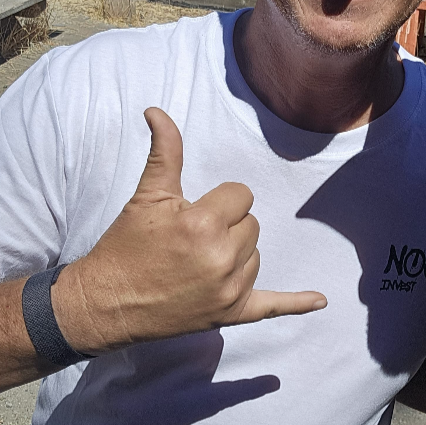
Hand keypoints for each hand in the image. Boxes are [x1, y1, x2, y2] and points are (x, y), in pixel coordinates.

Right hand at [55, 108, 326, 353]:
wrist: (106, 304)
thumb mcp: (147, 195)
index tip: (191, 215)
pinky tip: (320, 300)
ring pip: (256, 255)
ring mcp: (229, 290)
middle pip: (251, 225)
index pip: (241, 196)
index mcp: (202, 224)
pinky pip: (273, 307)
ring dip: (235, 255)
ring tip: (198, 263)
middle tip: (190, 241)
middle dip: (226, 227)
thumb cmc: (125, 246)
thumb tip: (157, 110)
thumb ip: (165, 152)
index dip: (218, 202)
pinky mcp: (231, 314)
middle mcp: (221, 258)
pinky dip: (297, 303)